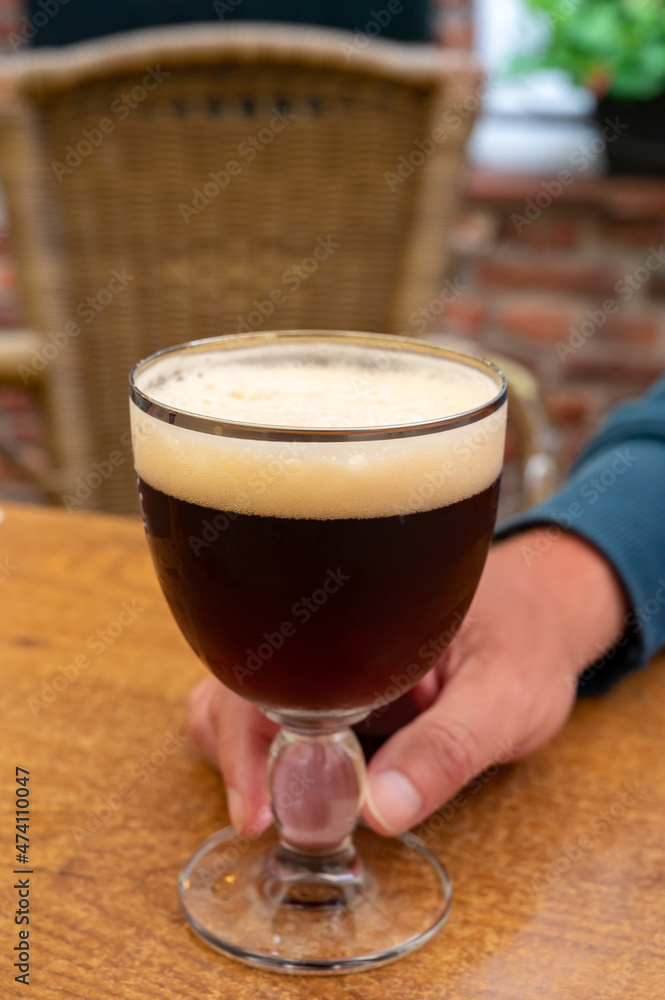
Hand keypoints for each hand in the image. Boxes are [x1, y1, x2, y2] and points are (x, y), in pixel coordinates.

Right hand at [187, 530, 626, 835]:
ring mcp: (324, 654)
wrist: (543, 608)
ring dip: (246, 751)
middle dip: (234, 749)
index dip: (243, 737)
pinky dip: (272, 752)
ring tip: (282, 801)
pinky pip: (276, 711)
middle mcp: (325, 625)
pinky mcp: (333, 680)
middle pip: (234, 680)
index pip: (267, 666)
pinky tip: (311, 780)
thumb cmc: (526, 640)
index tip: (255, 807)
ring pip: (240, 695)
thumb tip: (378, 812)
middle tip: (265, 815)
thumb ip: (445, 750)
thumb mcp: (503, 697)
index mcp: (355, 612)